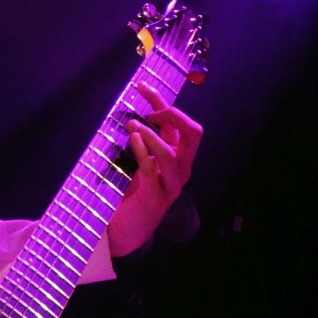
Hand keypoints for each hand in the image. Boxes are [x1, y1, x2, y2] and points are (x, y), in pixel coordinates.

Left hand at [108, 87, 202, 257]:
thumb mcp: (138, 163)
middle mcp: (181, 169)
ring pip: (171, 154)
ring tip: (132, 125)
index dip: (162, 102)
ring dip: (151, 135)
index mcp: (178, 157)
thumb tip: (131, 115)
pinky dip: (143, 153)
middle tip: (150, 110)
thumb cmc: (130, 194)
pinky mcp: (156, 198)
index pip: (179, 123)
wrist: (124, 230)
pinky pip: (153, 171)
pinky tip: (133, 141)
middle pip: (193, 134)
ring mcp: (171, 185)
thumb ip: (140, 143)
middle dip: (173, 115)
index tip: (142, 87)